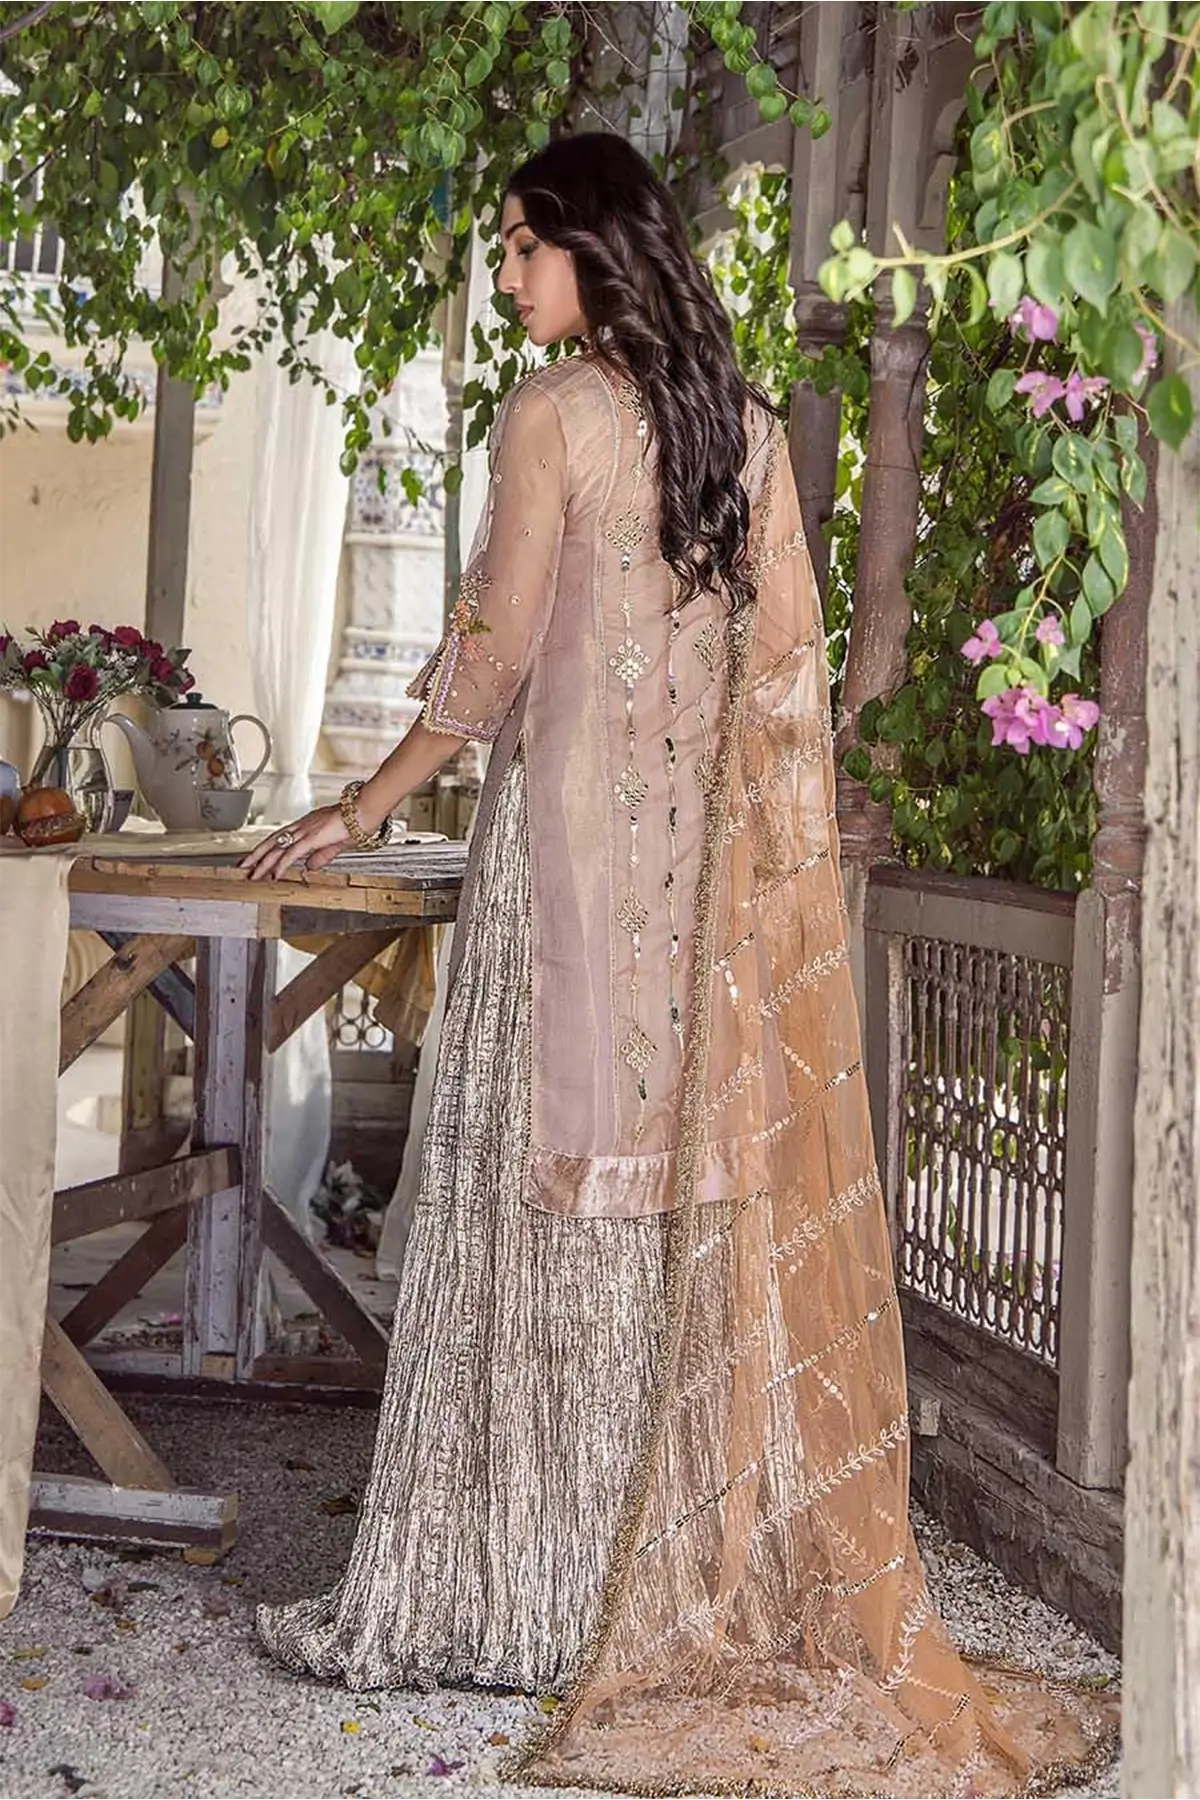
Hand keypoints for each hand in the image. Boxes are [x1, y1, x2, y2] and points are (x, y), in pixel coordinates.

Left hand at [238, 804, 352, 881]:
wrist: (367, 809)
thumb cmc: (358, 822)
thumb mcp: (337, 844)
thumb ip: (322, 855)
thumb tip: (310, 866)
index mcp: (307, 826)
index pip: (280, 838)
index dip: (265, 849)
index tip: (255, 859)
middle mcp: (302, 826)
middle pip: (271, 841)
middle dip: (255, 855)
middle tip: (241, 867)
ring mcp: (306, 831)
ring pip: (277, 848)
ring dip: (262, 863)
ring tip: (251, 875)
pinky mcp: (312, 837)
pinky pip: (292, 853)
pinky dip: (281, 865)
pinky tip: (273, 875)